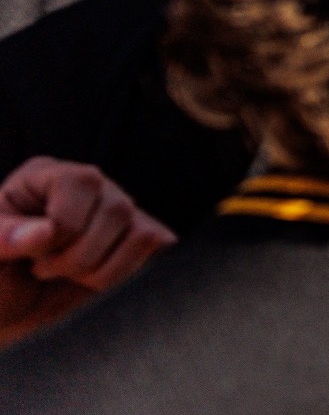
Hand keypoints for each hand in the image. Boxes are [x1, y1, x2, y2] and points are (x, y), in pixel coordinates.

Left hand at [0, 158, 176, 345]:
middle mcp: (89, 184)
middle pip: (117, 209)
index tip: (31, 254)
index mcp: (46, 175)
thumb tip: (48, 231)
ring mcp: (118, 209)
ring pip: (141, 232)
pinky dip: (122, 274)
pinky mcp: (137, 236)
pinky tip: (92, 278)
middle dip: (79, 257)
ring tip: (67, 274)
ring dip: (100, 271)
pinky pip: (155, 247)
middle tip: (45, 268)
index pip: (82, 183)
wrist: (7, 310)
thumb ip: (4, 237)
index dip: (62, 227)